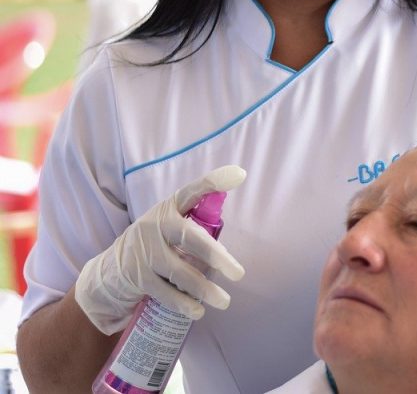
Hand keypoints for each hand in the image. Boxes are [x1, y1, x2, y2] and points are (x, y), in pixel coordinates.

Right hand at [75, 165, 246, 333]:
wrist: (108, 273)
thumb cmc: (153, 247)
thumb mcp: (168, 228)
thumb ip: (194, 227)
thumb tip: (231, 240)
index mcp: (168, 209)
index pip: (191, 191)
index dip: (213, 182)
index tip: (238, 174)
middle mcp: (155, 225)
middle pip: (190, 237)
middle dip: (216, 256)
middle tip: (239, 274)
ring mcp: (144, 252)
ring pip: (180, 271)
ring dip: (204, 288)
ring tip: (224, 301)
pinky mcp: (136, 277)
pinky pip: (165, 292)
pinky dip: (183, 303)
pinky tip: (198, 311)